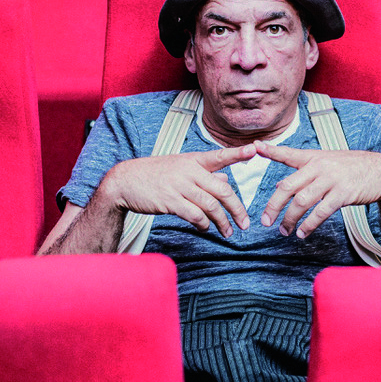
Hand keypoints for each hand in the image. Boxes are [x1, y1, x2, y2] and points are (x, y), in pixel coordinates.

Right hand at [101, 145, 255, 237]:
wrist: (124, 181)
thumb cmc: (155, 175)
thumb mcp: (180, 169)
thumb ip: (204, 175)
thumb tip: (226, 181)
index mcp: (194, 160)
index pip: (220, 156)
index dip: (238, 153)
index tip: (255, 149)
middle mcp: (189, 171)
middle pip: (222, 190)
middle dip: (237, 209)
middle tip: (245, 223)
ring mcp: (180, 185)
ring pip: (211, 206)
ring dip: (222, 222)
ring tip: (228, 232)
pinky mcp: (170, 201)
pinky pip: (195, 215)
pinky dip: (203, 225)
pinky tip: (205, 229)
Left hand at [255, 141, 380, 238]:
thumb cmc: (351, 168)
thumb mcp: (326, 164)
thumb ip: (303, 174)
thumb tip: (279, 186)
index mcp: (313, 158)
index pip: (288, 153)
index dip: (271, 150)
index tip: (254, 146)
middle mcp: (319, 167)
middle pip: (288, 186)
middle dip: (274, 205)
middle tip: (265, 221)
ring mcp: (331, 180)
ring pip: (302, 201)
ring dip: (290, 219)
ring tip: (284, 231)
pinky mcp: (343, 193)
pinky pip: (321, 211)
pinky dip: (309, 224)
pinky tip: (302, 233)